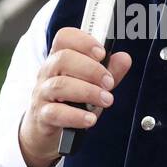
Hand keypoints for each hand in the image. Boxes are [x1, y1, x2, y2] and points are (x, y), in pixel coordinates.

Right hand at [19, 27, 132, 166]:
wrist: (43, 129)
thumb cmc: (69, 101)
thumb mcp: (91, 84)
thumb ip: (108, 71)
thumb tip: (124, 58)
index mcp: (59, 58)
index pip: (64, 38)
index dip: (84, 41)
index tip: (101, 53)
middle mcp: (48, 72)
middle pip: (63, 59)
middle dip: (91, 69)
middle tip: (108, 82)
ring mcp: (42, 94)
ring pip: (60, 85)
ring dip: (88, 92)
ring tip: (106, 100)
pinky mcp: (42, 116)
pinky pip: (56, 112)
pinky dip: (76, 115)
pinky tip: (90, 119)